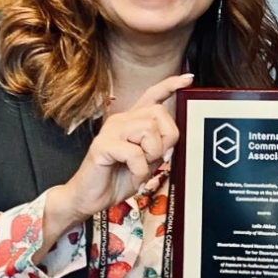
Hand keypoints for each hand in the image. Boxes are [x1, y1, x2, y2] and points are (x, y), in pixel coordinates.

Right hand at [47, 73, 191, 226]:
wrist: (89, 197)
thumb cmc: (116, 179)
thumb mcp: (146, 163)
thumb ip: (159, 148)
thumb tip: (171, 143)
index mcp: (132, 121)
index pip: (152, 95)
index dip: (170, 85)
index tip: (188, 79)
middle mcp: (121, 121)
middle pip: (158, 114)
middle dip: (166, 138)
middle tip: (156, 159)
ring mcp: (111, 131)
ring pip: (148, 130)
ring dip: (151, 155)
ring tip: (140, 169)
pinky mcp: (103, 145)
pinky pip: (135, 153)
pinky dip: (140, 170)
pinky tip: (134, 178)